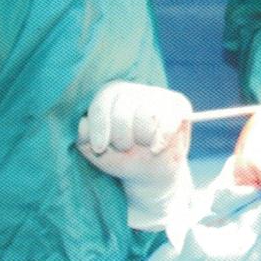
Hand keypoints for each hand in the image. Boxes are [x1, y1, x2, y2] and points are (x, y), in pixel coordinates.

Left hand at [77, 81, 191, 181]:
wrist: (152, 170)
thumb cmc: (122, 158)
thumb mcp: (99, 154)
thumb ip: (84, 140)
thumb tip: (83, 123)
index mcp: (109, 96)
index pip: (101, 105)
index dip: (99, 128)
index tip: (100, 148)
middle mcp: (132, 90)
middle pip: (122, 114)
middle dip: (122, 140)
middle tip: (126, 148)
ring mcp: (156, 95)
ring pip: (145, 117)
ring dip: (142, 140)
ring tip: (142, 146)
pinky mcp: (177, 104)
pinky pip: (168, 122)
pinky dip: (160, 140)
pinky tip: (155, 149)